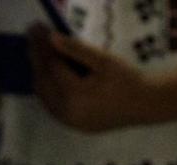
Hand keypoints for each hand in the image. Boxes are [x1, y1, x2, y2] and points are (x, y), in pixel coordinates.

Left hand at [29, 26, 176, 131]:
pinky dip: (46, 88)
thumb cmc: (126, 80)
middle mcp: (67, 111)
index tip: (36, 27)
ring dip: (38, 72)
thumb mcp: (103, 60)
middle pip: (43, 80)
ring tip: (36, 51)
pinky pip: (52, 106)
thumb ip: (76, 50)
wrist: (145, 105)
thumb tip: (51, 38)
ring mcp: (68, 122)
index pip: (51, 66)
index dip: (41, 45)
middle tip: (32, 35)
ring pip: (44, 95)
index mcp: (75, 94)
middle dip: (35, 56)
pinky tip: (46, 74)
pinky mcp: (72, 125)